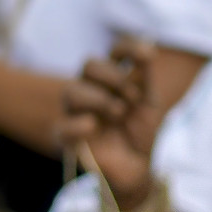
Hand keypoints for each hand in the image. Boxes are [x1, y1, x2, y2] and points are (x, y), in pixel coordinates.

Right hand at [58, 37, 162, 208]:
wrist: (138, 164)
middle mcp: (91, 90)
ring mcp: (78, 113)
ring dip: (100, 99)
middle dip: (115, 77)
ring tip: (120, 113)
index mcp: (112, 78)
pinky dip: (77, 125)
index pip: (113, 52)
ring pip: (71, 91)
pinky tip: (93, 125)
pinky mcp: (71, 139)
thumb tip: (149, 47)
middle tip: (133, 98)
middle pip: (89, 65)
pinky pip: (61, 128)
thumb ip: (146, 76)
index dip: (127, 48)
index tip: (148, 56)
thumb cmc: (140, 128)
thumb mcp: (150, 102)